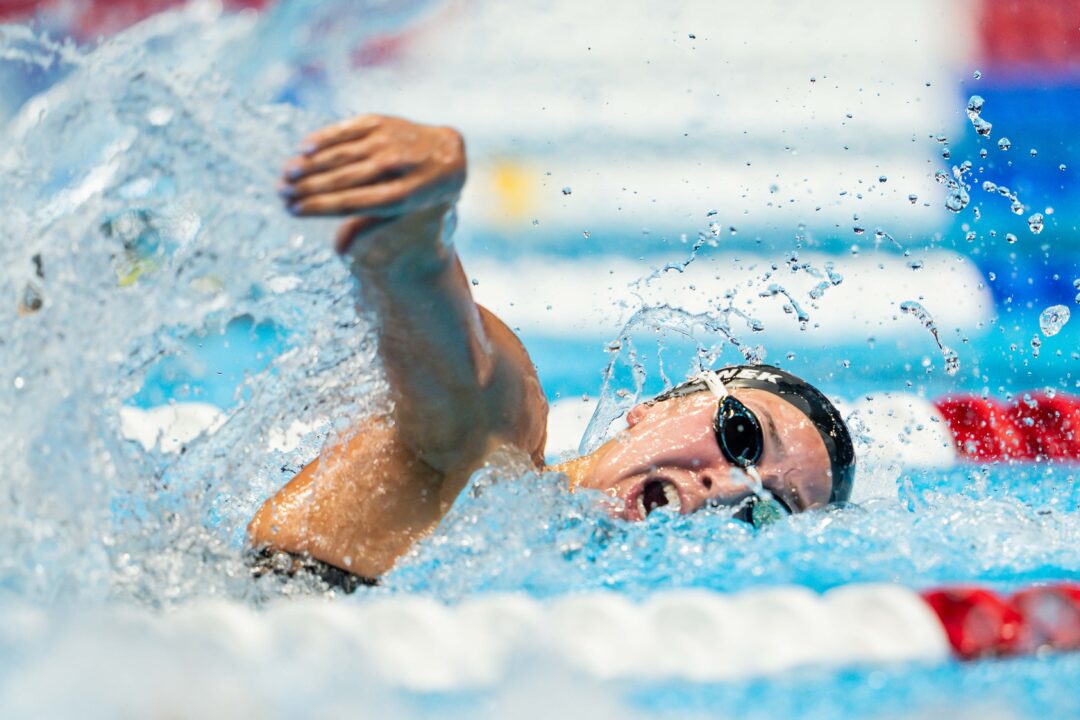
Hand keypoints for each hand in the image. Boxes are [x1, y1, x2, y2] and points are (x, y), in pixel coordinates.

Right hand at [279, 114, 465, 251]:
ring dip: (311, 164)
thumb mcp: (405, 213)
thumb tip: (340, 249)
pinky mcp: (383, 121)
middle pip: (345, 179)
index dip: (320, 207)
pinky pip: (348, 129)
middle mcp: (398, 166)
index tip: (293, 211)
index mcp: (405, 196)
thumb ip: (374, 224)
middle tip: (280, 193)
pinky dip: (325, 138)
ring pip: (344, 154)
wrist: (448, 153)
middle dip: (309, 187)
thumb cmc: (418, 191)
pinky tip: (303, 148)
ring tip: (286, 174)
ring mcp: (391, 141)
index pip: (354, 203)